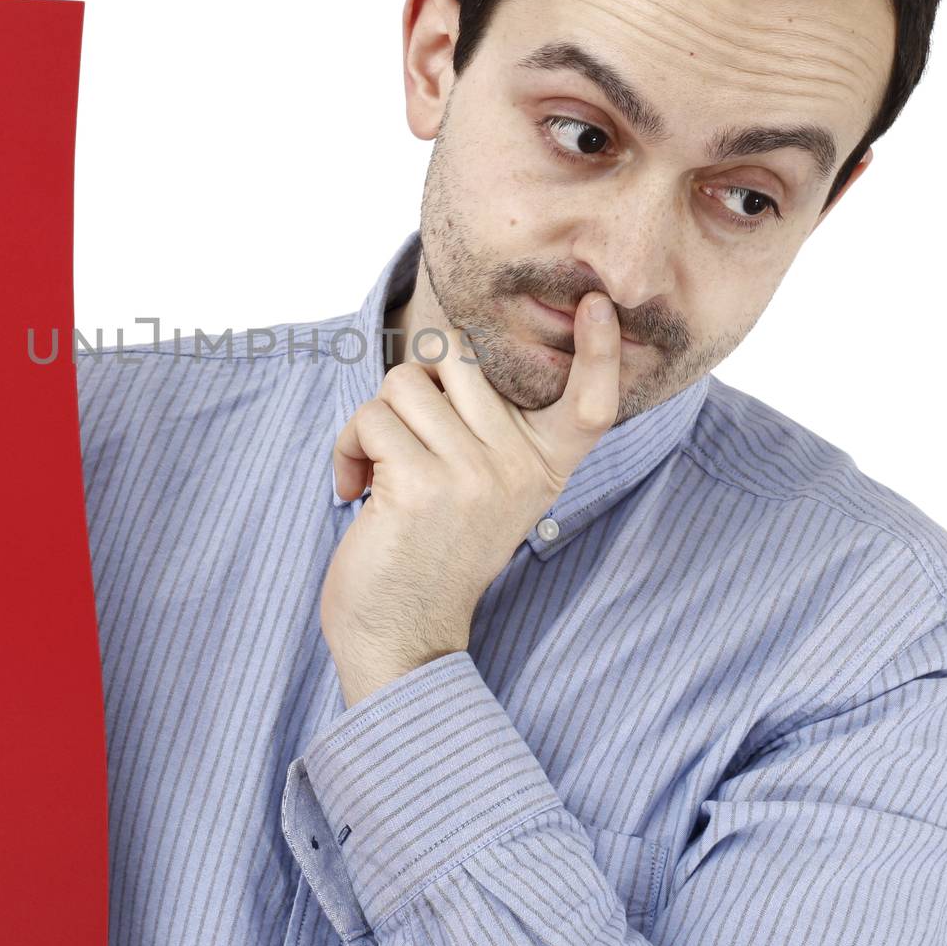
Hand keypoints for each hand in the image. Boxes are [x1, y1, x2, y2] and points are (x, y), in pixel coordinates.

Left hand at [320, 295, 621, 705]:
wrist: (401, 638)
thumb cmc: (429, 554)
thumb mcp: (484, 494)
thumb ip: (486, 434)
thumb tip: (444, 354)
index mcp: (543, 468)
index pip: (590, 403)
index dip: (599, 353)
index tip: (597, 307)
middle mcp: (520, 467)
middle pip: (456, 359)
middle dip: (412, 388)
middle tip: (402, 440)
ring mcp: (474, 474)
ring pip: (404, 383)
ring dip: (372, 424)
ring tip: (376, 473)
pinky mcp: (422, 483)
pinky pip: (371, 418)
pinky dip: (347, 448)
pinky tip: (352, 490)